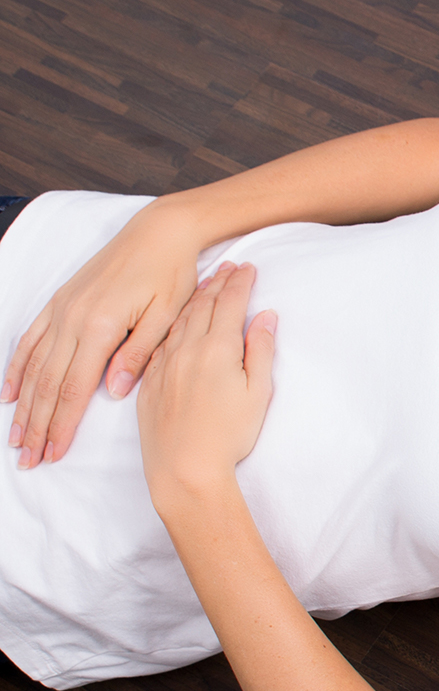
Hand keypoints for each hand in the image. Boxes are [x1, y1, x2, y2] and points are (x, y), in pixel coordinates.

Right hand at [6, 209, 205, 468]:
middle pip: (48, 384)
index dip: (63, 424)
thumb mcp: (167, 315)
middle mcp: (73, 320)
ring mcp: (62, 310)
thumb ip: (139, 353)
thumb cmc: (171, 274)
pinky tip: (9, 391)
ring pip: (34, 366)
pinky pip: (31, 340)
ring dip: (23, 404)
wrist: (158, 232)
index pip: (75, 388)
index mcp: (100, 327)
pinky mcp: (60, 302)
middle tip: (29, 457)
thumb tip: (114, 391)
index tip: (54, 453)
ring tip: (17, 436)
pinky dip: (17, 368)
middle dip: (37, 424)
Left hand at [137, 263, 277, 488]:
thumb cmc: (229, 435)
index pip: (230, 304)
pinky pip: (161, 340)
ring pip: (179, 319)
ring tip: (206, 283)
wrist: (184, 468)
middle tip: (229, 265)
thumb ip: (260, 350)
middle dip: (219, 282)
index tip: (249, 267)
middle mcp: (186, 349)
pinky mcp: (150, 380)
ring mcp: (164, 364)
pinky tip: (177, 319)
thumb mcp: (258, 392)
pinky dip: (173, 322)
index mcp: (217, 349)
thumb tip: (265, 317)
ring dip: (195, 298)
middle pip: (203, 306)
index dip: (241, 283)